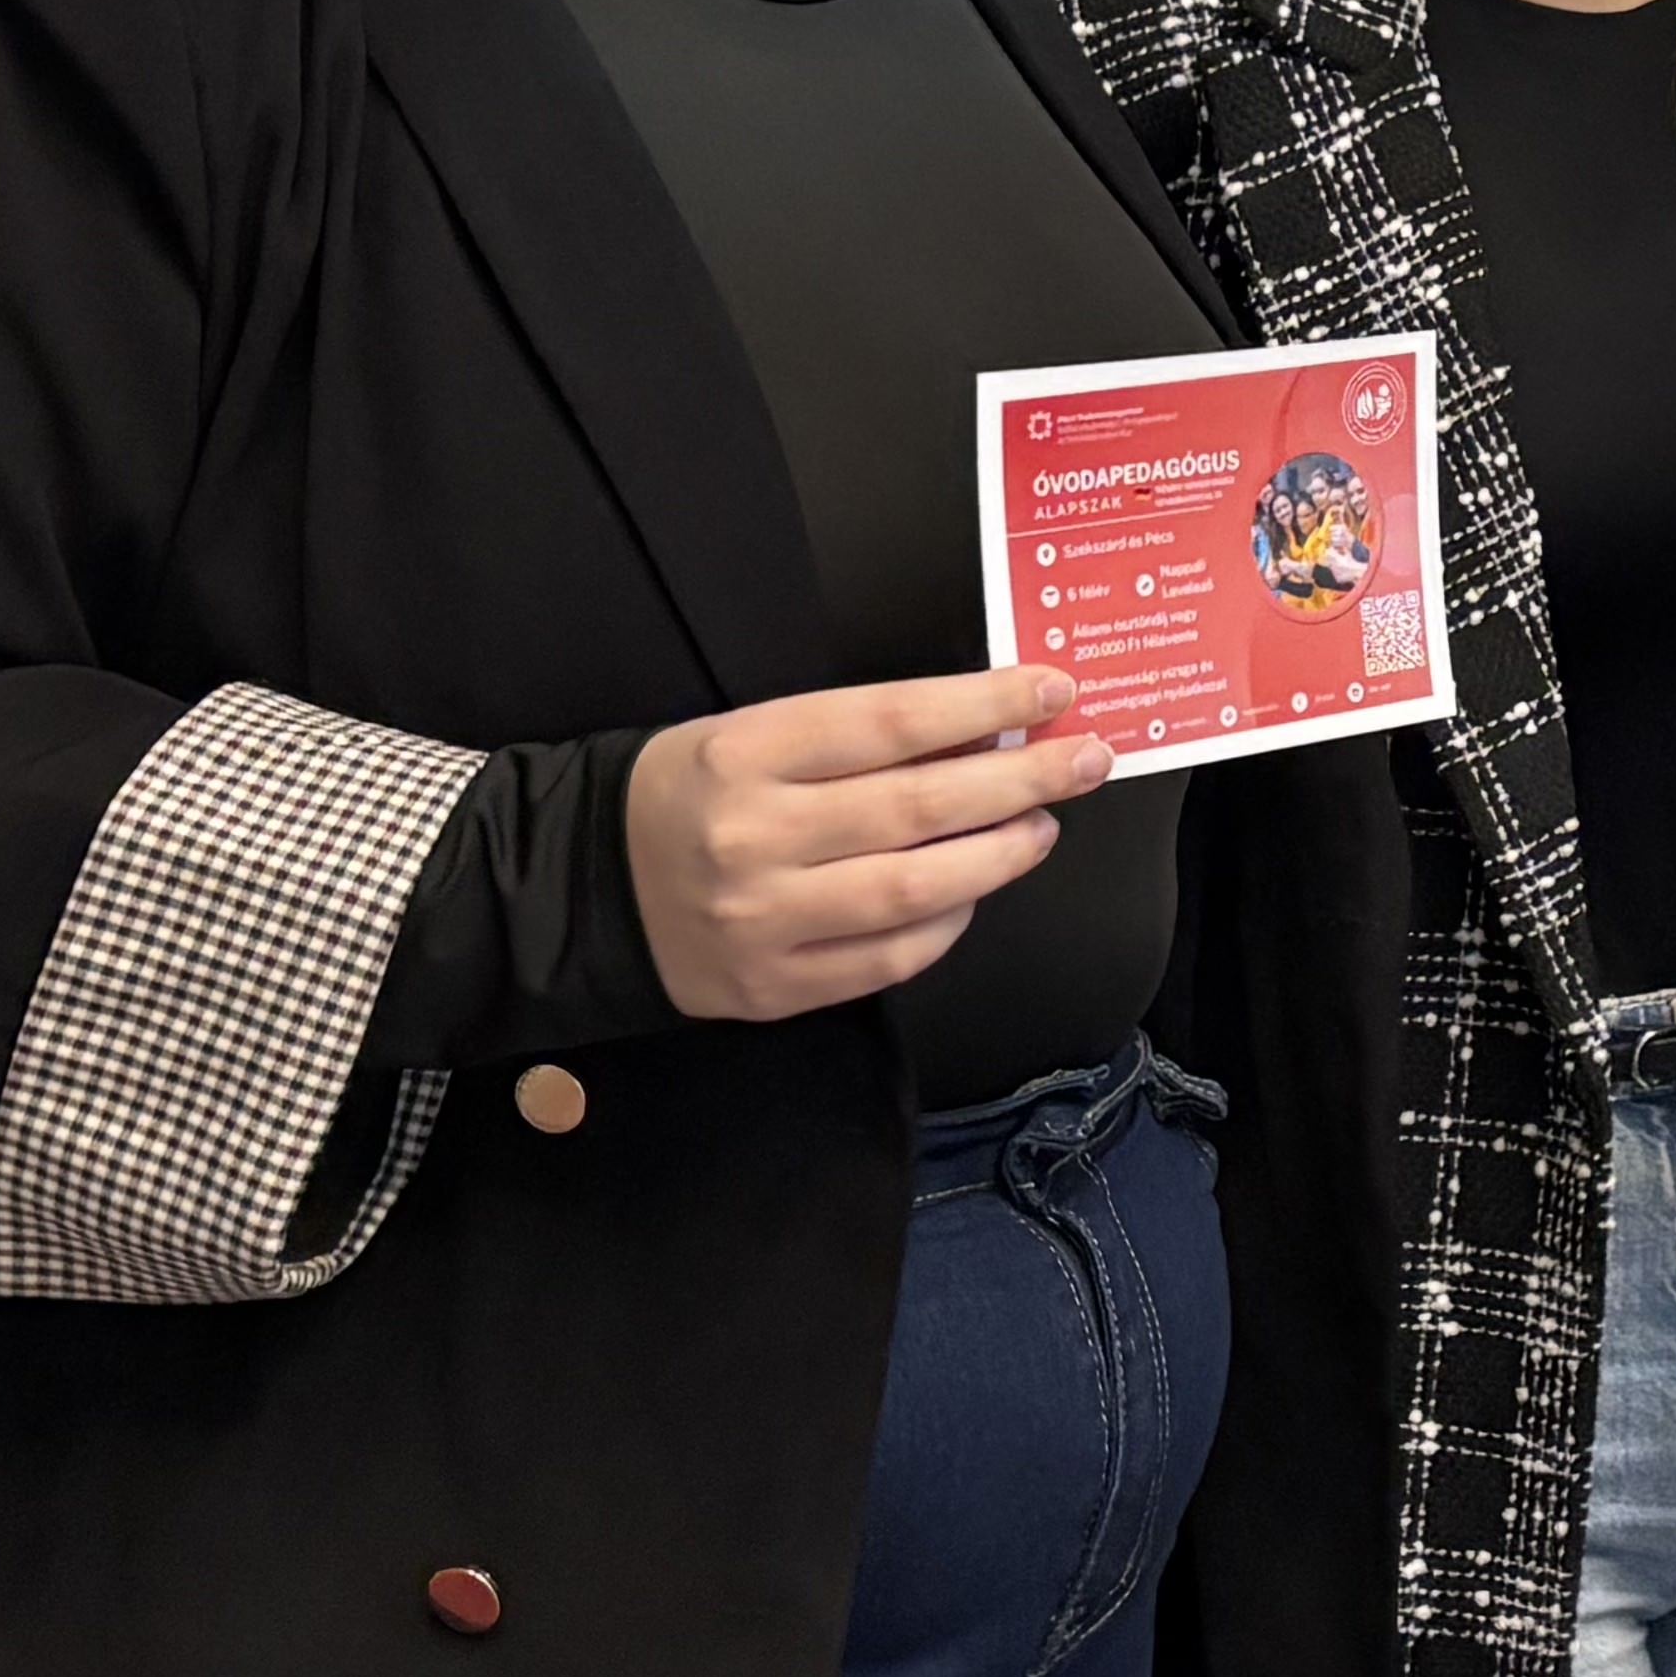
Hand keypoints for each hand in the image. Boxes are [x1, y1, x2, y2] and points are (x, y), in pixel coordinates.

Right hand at [625, 665, 1113, 1025]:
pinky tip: (974, 889)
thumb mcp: (754, 732)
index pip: (890, 720)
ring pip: (916, 891)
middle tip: (1084, 759)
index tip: (1052, 688)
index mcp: (745, 751)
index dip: (983, 704)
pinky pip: (890, 958)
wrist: (591, 886)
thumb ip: (860, 734)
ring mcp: (764, 921)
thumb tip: (983, 728)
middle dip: (1020, 780)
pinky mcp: (774, 988)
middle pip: (918, 807)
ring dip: (1000, 855)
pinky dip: (948, 922)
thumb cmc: (691, 793)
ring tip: (1042, 825)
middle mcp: (755, 836)